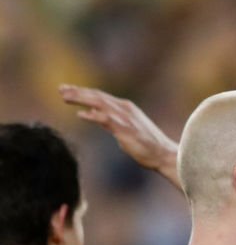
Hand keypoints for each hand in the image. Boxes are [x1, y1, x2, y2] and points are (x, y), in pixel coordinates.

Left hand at [59, 85, 179, 182]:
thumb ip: (108, 120)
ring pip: (100, 104)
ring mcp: (126, 118)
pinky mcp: (126, 129)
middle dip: (78, 92)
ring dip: (82, 99)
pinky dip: (93, 116)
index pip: (101, 96)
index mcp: (126, 108)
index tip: (68, 90)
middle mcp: (125, 109)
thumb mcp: (126, 128)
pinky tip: (81, 115)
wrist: (165, 155)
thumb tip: (91, 113)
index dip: (83, 92)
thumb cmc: (148, 145)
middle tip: (61, 89)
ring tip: (65, 97)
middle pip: (97, 96)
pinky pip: (106, 119)